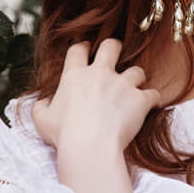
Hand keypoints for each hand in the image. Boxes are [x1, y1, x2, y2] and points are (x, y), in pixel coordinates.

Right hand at [31, 38, 159, 153]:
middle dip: (114, 48)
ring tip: (134, 88)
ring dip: (136, 78)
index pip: (78, 50)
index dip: (82, 47)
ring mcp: (122, 85)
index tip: (86, 49)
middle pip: (112, 46)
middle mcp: (100, 74)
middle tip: (115, 55)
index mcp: (75, 75)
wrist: (89, 146)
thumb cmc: (64, 134)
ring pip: (137, 71)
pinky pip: (153, 94)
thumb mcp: (42, 120)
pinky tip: (152, 105)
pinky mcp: (140, 99)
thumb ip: (40, 106)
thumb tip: (44, 102)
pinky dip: (153, 100)